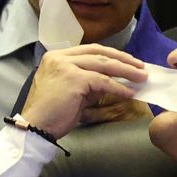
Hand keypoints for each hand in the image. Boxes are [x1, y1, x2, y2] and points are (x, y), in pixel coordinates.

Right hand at [19, 45, 147, 136]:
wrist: (35, 126)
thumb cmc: (51, 113)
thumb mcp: (71, 91)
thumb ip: (88, 83)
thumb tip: (112, 81)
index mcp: (56, 57)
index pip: (89, 50)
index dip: (111, 54)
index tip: (128, 61)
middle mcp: (60, 57)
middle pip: (98, 52)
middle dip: (123, 59)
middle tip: (140, 67)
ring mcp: (66, 66)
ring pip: (103, 64)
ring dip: (126, 71)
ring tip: (141, 77)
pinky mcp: (74, 79)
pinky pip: (103, 81)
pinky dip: (118, 87)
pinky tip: (129, 92)